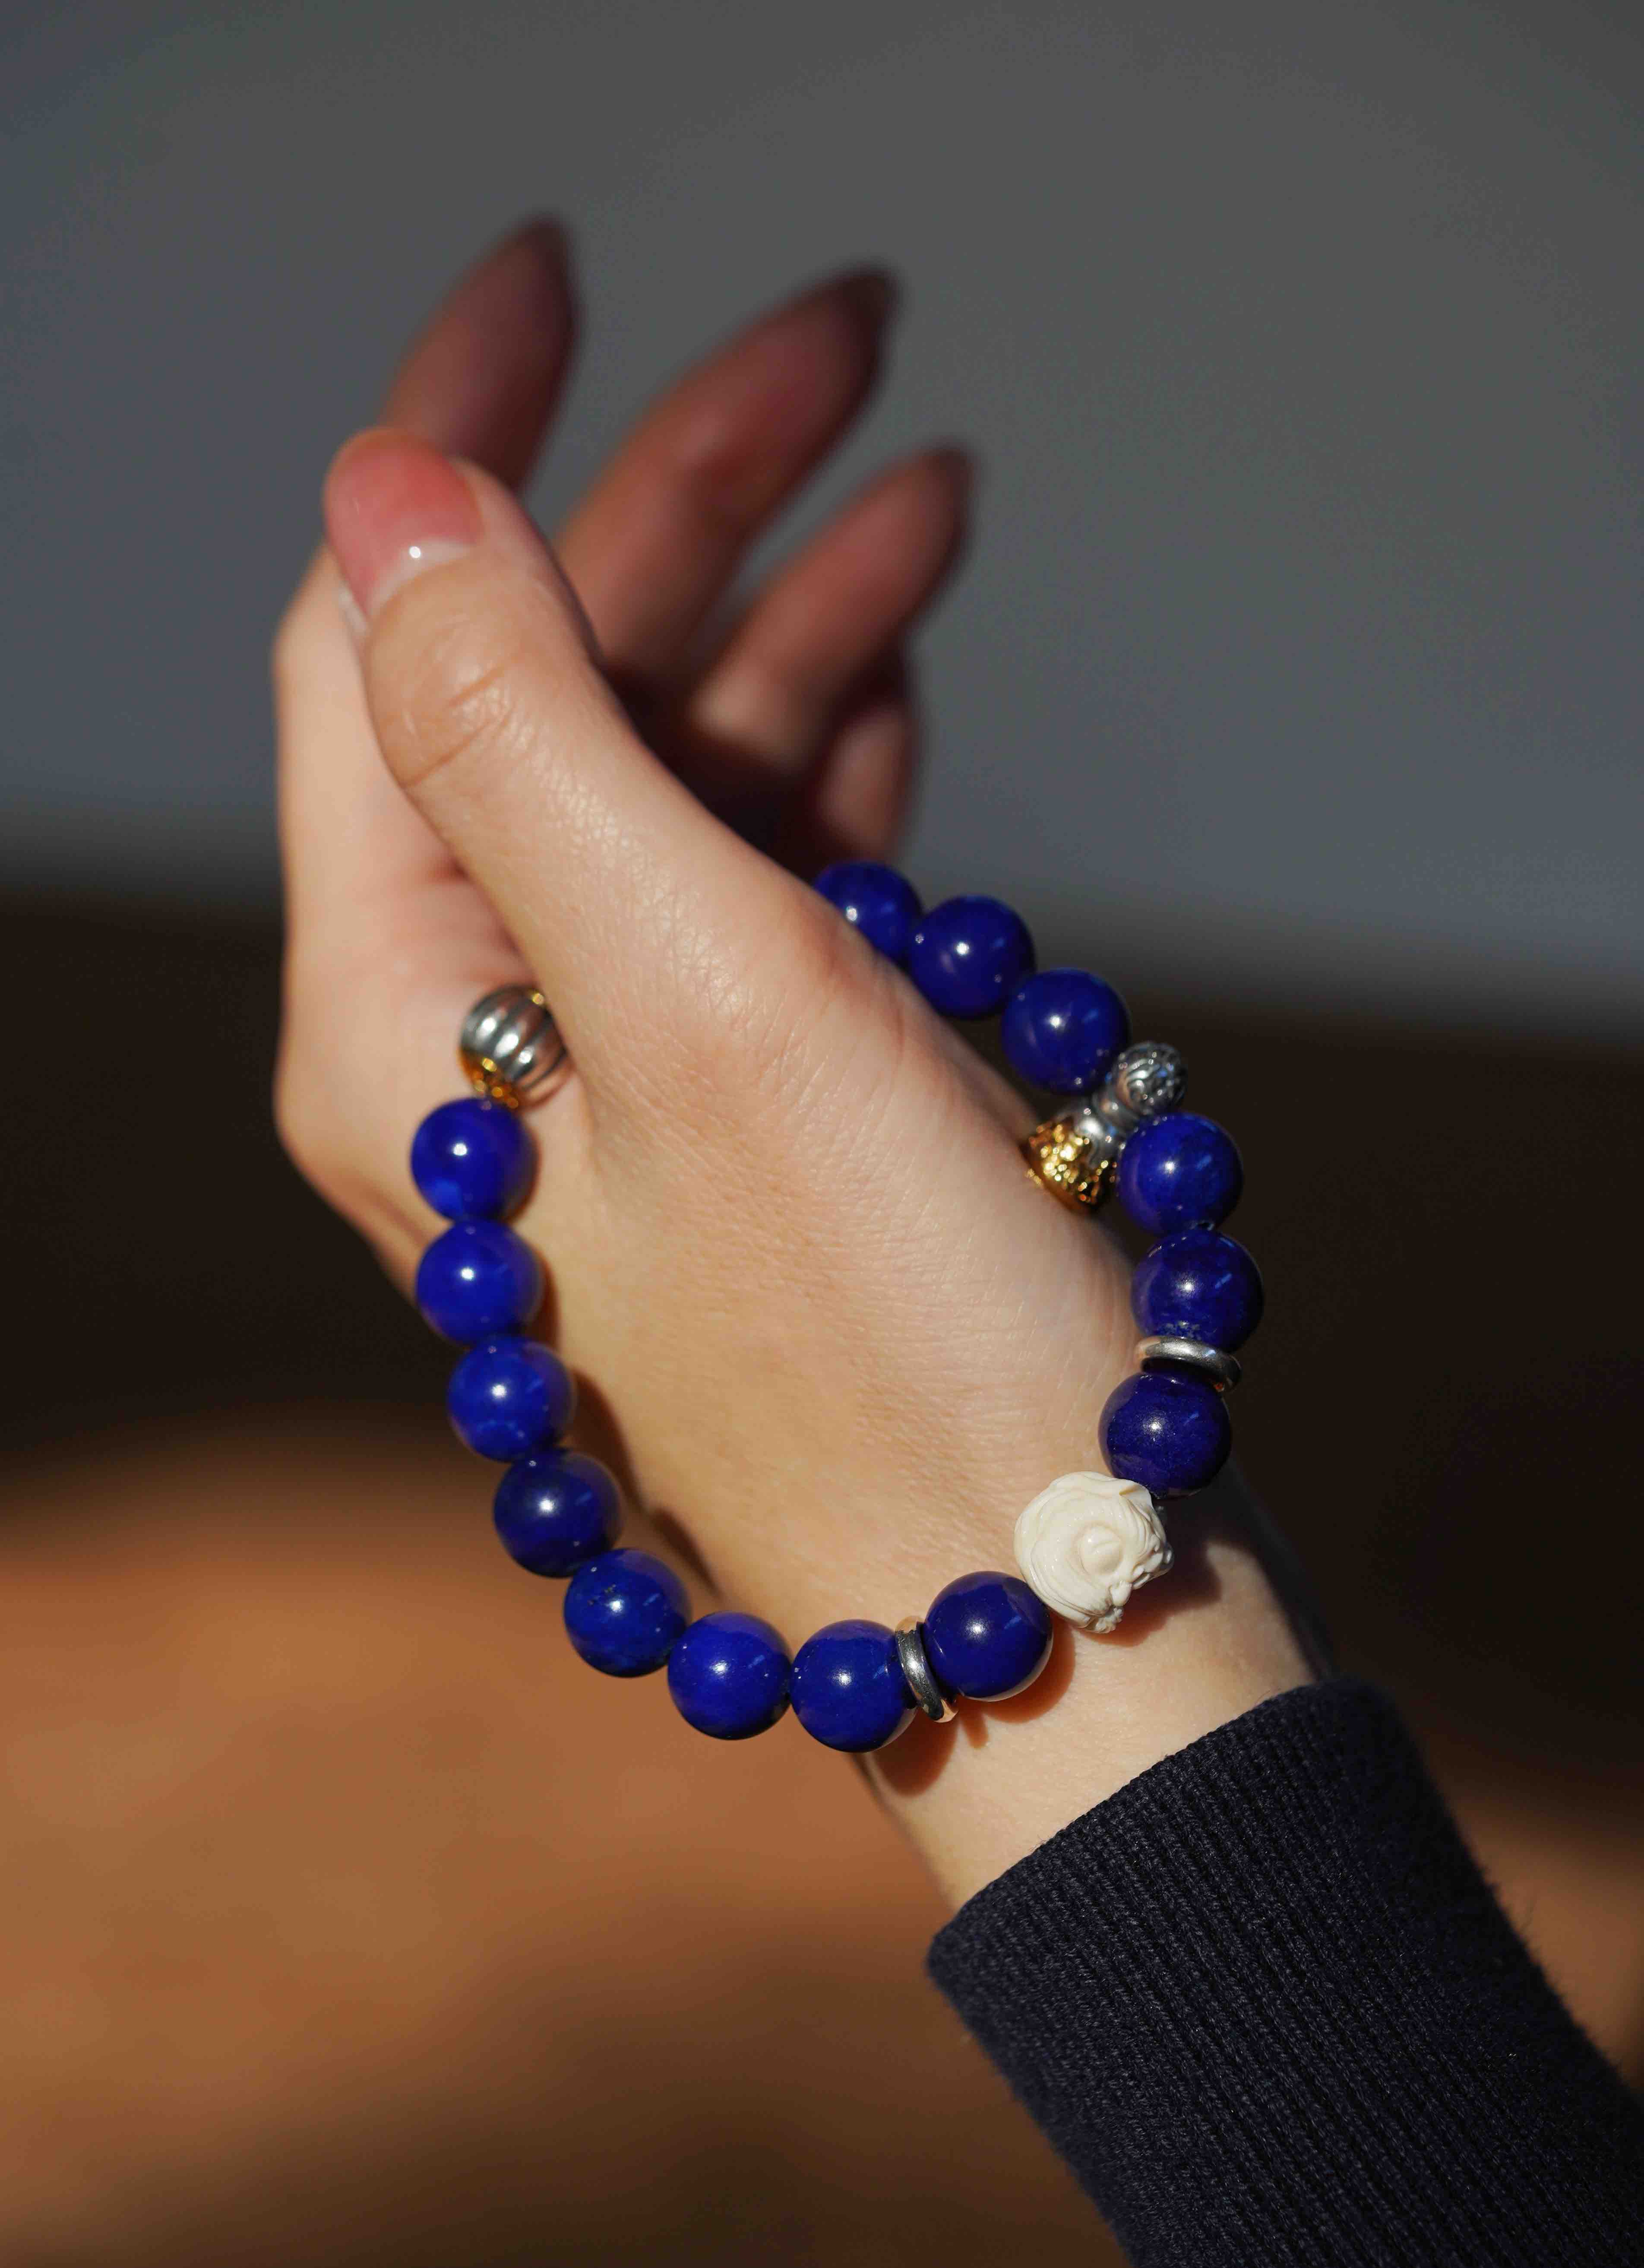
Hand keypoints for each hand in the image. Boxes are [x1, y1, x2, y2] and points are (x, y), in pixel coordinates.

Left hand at [276, 226, 1307, 1904]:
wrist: (1045, 1607)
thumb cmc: (897, 1341)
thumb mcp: (700, 992)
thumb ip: (521, 734)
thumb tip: (387, 495)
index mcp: (398, 1021)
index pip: (372, 652)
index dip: (456, 444)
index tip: (568, 271)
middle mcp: (473, 1056)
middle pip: (541, 698)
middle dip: (683, 505)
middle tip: (858, 343)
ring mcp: (611, 1094)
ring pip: (667, 786)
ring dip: (785, 627)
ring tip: (932, 494)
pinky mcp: (740, 1128)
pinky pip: (748, 897)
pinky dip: (821, 776)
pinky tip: (896, 682)